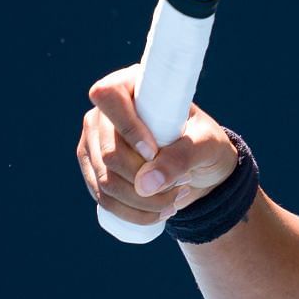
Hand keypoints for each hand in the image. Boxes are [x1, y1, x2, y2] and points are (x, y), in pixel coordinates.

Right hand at [77, 65, 237, 227]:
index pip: (108, 96)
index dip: (128, 127)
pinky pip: (103, 199)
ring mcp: (94, 143)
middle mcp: (104, 114)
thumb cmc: (204, 143)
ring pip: (105, 182)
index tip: (154, 151)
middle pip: (108, 152)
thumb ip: (181, 158)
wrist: (200, 166)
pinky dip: (133, 212)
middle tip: (184, 183)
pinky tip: (159, 212)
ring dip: (144, 201)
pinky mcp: (94, 171)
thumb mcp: (205, 145)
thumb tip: (145, 184)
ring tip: (177, 199)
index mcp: (131, 86)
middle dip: (147, 178)